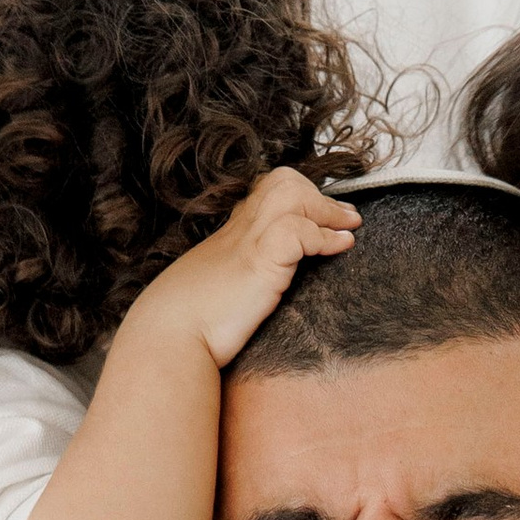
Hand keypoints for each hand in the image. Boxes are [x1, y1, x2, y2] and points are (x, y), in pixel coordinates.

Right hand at [128, 168, 357, 372]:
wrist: (170, 338)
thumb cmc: (190, 324)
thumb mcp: (218, 291)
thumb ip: (239, 279)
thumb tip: (253, 291)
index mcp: (232, 235)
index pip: (268, 194)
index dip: (302, 198)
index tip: (328, 217)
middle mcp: (240, 230)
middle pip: (283, 181)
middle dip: (320, 196)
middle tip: (347, 219)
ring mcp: (249, 242)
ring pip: (292, 193)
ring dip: (327, 209)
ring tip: (350, 227)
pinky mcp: (259, 261)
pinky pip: (298, 230)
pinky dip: (324, 235)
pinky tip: (340, 247)